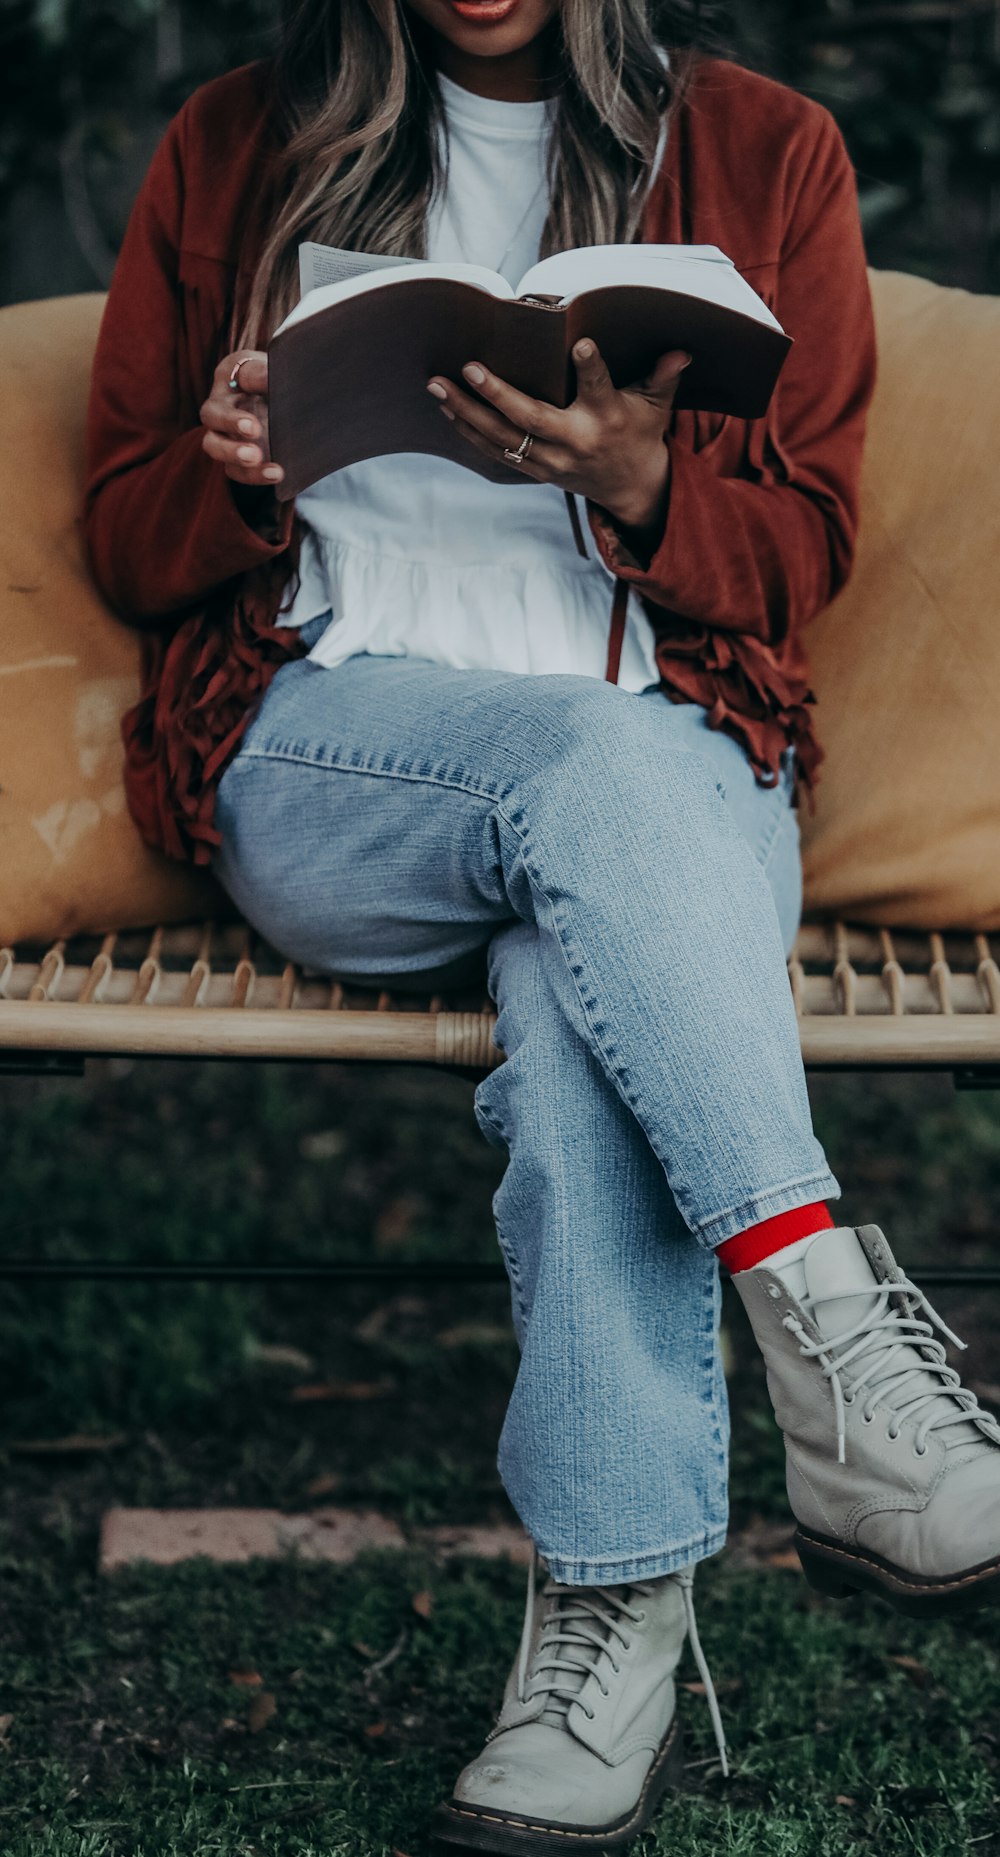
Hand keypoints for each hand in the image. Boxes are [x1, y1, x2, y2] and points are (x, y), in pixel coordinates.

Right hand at [200, 351, 283, 487]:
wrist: (290, 395)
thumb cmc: (278, 375)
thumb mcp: (274, 366)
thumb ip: (267, 372)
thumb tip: (268, 378)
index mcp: (229, 376)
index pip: (225, 388)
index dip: (234, 413)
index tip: (254, 429)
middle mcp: (221, 403)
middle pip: (211, 419)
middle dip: (230, 438)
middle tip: (254, 454)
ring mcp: (225, 430)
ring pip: (215, 447)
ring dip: (237, 460)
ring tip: (272, 471)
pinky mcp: (237, 453)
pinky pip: (235, 469)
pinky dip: (254, 475)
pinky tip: (277, 475)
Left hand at [426, 341, 690, 532]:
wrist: (630, 489)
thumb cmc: (640, 433)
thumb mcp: (656, 406)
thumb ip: (663, 377)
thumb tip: (681, 351)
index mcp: (606, 418)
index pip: (599, 388)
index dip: (591, 367)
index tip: (580, 345)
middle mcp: (574, 441)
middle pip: (531, 418)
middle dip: (497, 394)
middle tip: (468, 368)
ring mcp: (550, 460)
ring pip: (502, 438)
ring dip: (466, 413)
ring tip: (437, 387)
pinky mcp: (534, 469)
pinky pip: (495, 452)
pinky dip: (469, 432)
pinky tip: (446, 410)